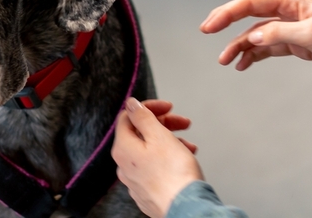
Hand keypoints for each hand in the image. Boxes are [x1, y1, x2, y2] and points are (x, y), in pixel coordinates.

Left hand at [112, 98, 201, 217]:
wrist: (186, 208)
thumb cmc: (174, 175)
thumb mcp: (159, 135)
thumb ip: (142, 116)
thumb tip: (131, 105)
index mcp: (123, 148)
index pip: (128, 117)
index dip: (149, 107)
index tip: (167, 107)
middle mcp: (124, 165)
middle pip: (140, 133)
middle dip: (163, 124)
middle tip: (182, 123)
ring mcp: (135, 180)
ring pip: (150, 150)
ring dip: (169, 141)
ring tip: (188, 145)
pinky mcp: (148, 191)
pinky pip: (155, 166)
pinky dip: (169, 158)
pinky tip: (184, 159)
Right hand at [201, 0, 311, 69]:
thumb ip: (280, 34)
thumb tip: (252, 37)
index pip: (252, 1)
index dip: (228, 12)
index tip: (210, 25)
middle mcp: (290, 7)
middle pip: (251, 13)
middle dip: (228, 23)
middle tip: (206, 31)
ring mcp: (292, 24)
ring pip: (257, 33)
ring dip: (241, 46)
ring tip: (226, 61)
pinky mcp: (296, 41)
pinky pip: (268, 46)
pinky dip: (255, 54)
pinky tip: (243, 64)